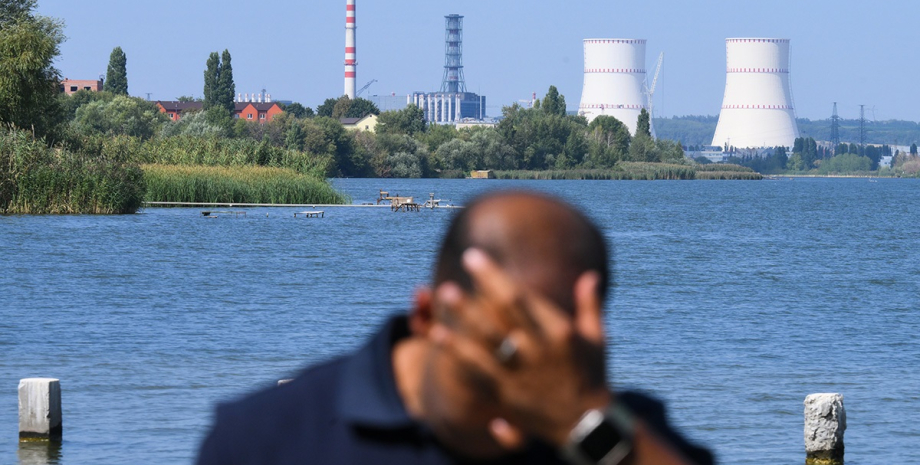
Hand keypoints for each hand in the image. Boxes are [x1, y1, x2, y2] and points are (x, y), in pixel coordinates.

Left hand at [432, 248, 609, 446]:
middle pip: (508, 310)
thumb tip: (589, 275)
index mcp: (560, 331)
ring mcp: (521, 372)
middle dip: (487, 282)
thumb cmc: (591, 375)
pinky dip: (456, 350)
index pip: (525, 297)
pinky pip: (476, 369)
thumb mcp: (597, 339)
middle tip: (466, 257)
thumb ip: (590, 305)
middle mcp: (539, 348)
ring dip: (464, 313)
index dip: (498, 276)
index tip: (475, 258)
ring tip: (444, 291)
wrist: (585, 425)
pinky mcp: (506, 393)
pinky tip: (438, 333)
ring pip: (487, 338)